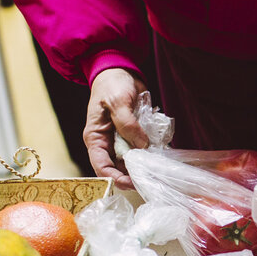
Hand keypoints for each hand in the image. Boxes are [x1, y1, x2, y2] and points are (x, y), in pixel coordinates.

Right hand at [84, 67, 148, 188]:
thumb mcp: (117, 101)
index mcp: (96, 137)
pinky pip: (142, 151)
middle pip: (118, 168)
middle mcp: (107, 143)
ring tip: (158, 169)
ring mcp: (121, 141)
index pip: (101, 166)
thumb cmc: (112, 84)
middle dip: (133, 175)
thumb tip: (141, 145)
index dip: (115, 178)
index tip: (132, 182)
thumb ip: (128, 124)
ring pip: (132, 162)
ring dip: (144, 166)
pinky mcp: (134, 137)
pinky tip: (161, 156)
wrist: (120, 72)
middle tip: (151, 178)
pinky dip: (151, 154)